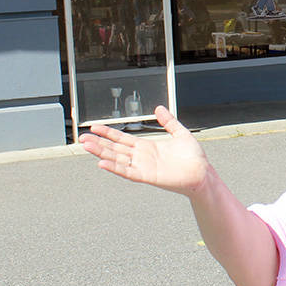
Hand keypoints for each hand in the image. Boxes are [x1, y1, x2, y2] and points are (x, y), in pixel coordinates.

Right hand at [79, 105, 209, 195]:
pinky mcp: (147, 176)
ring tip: (86, 146)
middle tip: (82, 138)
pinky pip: (127, 172)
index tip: (94, 127)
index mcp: (147, 147)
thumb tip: (159, 109)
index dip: (108, 133)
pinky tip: (102, 163)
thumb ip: (168, 121)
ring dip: (101, 153)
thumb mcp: (180, 133)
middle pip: (115, 148)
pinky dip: (115, 168)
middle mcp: (142, 157)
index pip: (122, 139)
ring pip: (117, 159)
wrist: (202, 173)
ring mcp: (143, 167)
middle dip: (98, 143)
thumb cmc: (193, 158)